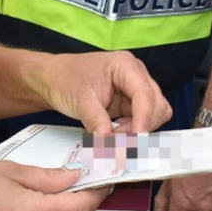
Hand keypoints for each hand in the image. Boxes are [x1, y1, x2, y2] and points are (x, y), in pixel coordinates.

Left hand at [36, 51, 171, 133]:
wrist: (54, 79)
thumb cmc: (65, 80)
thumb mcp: (80, 101)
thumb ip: (96, 121)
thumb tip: (108, 145)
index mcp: (125, 65)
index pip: (145, 93)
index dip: (144, 118)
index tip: (137, 139)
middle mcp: (136, 75)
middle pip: (157, 104)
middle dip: (141, 126)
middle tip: (118, 142)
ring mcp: (135, 88)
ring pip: (154, 114)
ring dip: (138, 130)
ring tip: (114, 138)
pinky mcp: (131, 102)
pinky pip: (142, 120)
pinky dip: (132, 131)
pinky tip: (115, 134)